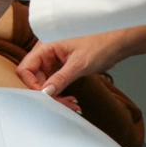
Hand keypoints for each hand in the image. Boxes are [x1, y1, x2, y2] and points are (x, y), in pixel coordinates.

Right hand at [16, 26, 145, 94]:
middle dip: (48, 94)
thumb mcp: (79, 64)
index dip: (32, 85)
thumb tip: (45, 93)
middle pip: (35, 78)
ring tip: (71, 105)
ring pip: (46, 82)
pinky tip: (72, 101)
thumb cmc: (101, 43)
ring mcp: (55, 59)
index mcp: (46, 46)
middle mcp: (47, 52)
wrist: (119, 41)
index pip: (26, 68)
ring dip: (56, 96)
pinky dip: (62, 92)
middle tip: (63, 105)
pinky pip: (56, 82)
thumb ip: (60, 79)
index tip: (46, 97)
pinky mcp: (63, 65)